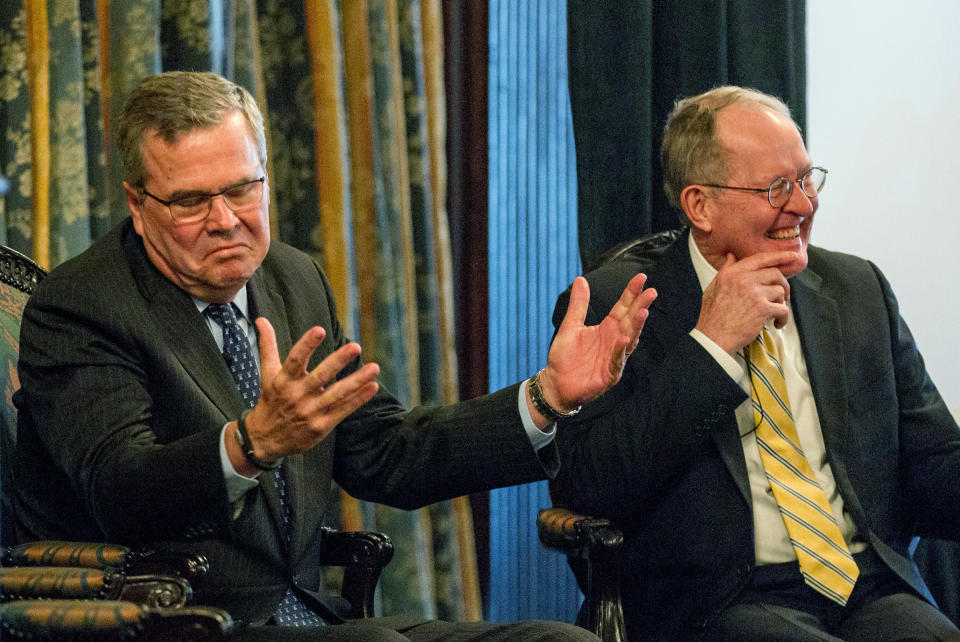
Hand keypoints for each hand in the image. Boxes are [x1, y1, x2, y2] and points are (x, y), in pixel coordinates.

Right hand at [240, 319, 380, 463]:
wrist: (264, 440)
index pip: (295, 360)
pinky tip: (373, 386)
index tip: (319, 330)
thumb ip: (268, 346)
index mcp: (284, 381)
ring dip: (357, 381)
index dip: (307, 345)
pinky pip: (343, 410)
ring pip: (337, 394)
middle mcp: (297, 395)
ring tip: (375, 367)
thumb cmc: (270, 401)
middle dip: (338, 361)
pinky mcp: (321, 426)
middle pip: (320, 376)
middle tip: (356, 346)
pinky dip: (359, 399)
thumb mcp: (267, 374)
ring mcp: (310, 412)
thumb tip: (261, 319)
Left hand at [534, 273, 656, 419]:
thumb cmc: (564, 356)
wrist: (555, 383)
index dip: (632, 293)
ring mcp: (614, 357)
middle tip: (651, 292)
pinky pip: (617, 361)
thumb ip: (579, 305)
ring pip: (629, 340)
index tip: (641, 277)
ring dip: (636, 327)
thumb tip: (581, 279)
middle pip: (630, 321)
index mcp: (607, 328)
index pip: (623, 307)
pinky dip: (620, 350)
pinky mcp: (609, 374)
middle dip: (641, 307)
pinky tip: (623, 339)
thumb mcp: (570, 326)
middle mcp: (614, 341)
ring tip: (643, 312)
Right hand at [695, 252, 793, 353]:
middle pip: (775, 274)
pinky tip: (776, 324)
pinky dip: (783, 318)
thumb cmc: (713, 315)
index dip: (780, 256)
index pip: (761, 258)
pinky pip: (783, 309)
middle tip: (783, 296)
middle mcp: (744, 279)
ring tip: (773, 313)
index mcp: (732, 273)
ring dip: (781, 303)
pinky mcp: (763, 309)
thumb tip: (731, 256)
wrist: (713, 337)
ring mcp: (754, 293)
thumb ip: (725, 270)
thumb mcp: (714, 287)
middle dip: (783, 284)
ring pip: (780, 292)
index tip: (793, 255)